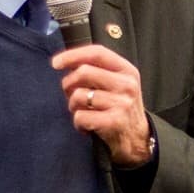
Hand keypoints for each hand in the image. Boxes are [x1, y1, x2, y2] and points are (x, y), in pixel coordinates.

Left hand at [52, 43, 153, 167]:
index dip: (73, 55)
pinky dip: (77, 123)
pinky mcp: (114, 122)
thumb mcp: (117, 84)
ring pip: (78, 96)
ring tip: (83, 112)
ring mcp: (122, 103)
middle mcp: (127, 85)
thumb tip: (66, 63)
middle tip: (70, 95)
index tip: (56, 63)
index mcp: (127, 71)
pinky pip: (80, 116)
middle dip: (68, 84)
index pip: (97, 53)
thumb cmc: (119, 108)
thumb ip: (98, 70)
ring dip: (73, 106)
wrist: (137, 139)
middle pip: (84, 72)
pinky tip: (86, 126)